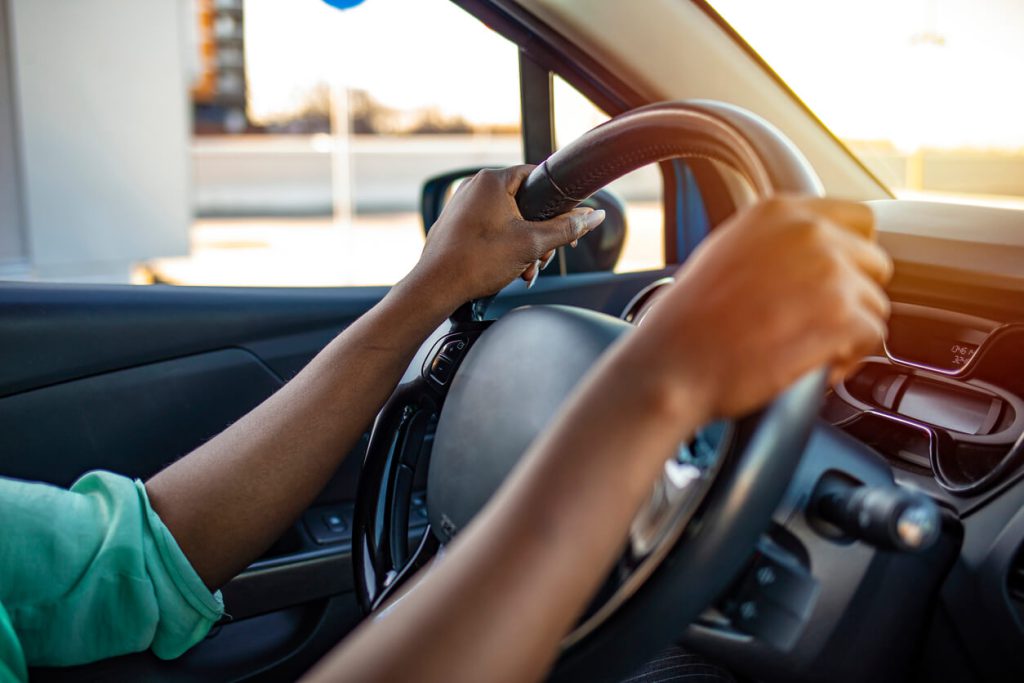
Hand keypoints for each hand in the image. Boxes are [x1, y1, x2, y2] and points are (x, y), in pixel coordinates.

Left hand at [410, 166, 605, 307]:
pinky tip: (508, 269)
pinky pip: (490, 229)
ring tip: (525, 268)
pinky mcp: (457, 225)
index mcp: (491, 180)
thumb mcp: (532, 244)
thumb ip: (567, 228)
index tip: (567, 220)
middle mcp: (474, 187)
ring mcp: (463, 206)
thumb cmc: (476, 261)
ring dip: (524, 244)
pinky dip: (504, 247)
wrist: (436, 287)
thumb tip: (594, 216)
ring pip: (508, 219)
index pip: (536, 176)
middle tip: (544, 254)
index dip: (556, 200)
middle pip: (524, 202)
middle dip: (539, 232)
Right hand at [630, 196, 891, 422]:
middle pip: (873, 263)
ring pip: (875, 304)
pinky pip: (872, 337)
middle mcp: (809, 233)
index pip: (857, 219)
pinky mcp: (840, 317)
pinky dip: (847, 358)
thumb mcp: (726, 252)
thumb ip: (775, 241)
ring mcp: (829, 273)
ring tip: (806, 347)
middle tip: (815, 321)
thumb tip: (811, 252)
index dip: (848, 256)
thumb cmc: (687, 321)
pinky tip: (812, 364)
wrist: (674, 363)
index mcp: (780, 211)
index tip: (831, 281)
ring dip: (848, 331)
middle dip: (851, 295)